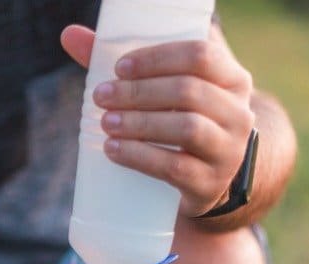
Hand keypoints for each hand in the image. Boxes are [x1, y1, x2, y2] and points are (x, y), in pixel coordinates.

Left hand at [60, 25, 255, 217]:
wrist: (208, 177)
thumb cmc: (182, 120)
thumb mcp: (168, 89)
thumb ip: (126, 64)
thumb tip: (70, 35)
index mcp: (232, 79)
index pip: (201, 55)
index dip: (157, 59)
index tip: (120, 68)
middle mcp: (238, 113)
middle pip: (188, 91)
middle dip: (139, 92)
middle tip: (101, 96)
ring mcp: (228, 150)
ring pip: (186, 128)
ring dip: (139, 123)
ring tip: (105, 122)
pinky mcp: (209, 183)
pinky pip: (175, 167)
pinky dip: (140, 156)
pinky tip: (114, 150)